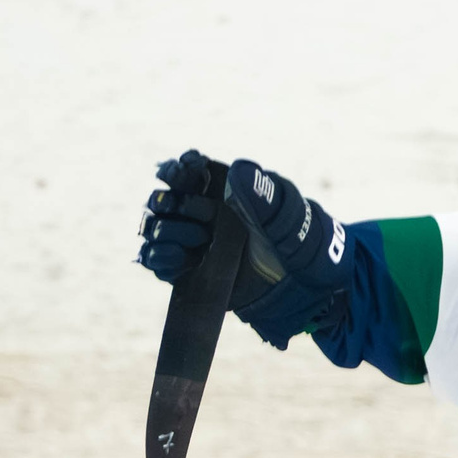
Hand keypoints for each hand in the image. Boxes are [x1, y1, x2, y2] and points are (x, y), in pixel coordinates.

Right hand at [138, 150, 349, 346]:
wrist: (302, 288)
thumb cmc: (298, 243)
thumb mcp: (286, 217)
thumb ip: (262, 196)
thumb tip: (236, 171)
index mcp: (221, 189)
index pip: (185, 170)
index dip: (175, 169)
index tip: (179, 172)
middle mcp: (201, 212)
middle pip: (162, 200)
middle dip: (175, 205)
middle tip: (206, 218)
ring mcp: (191, 241)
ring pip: (154, 228)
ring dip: (166, 231)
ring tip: (201, 239)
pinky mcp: (186, 270)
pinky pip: (155, 260)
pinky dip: (159, 257)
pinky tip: (178, 257)